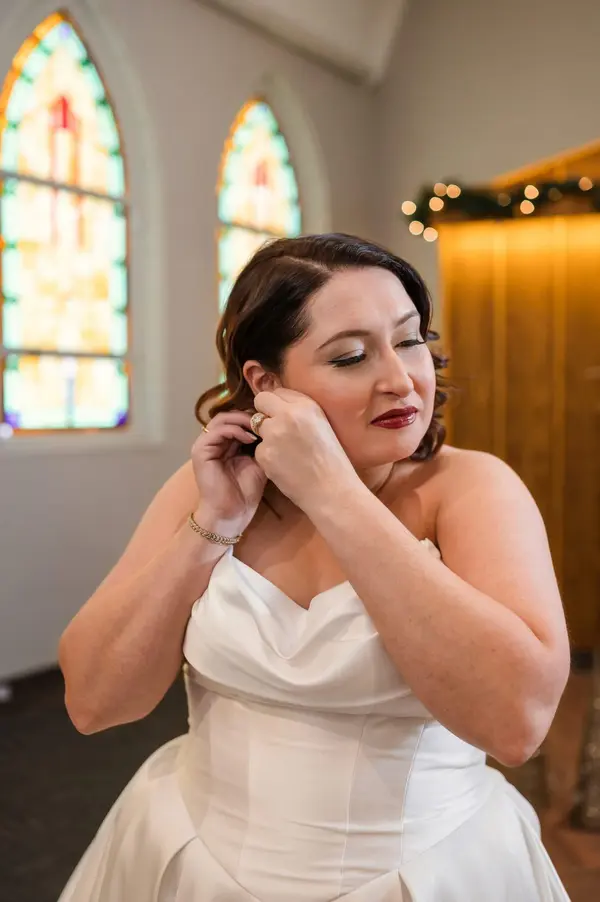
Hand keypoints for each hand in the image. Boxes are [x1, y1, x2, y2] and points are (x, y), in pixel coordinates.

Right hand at [191, 411, 266, 534]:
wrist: (232, 513)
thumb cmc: (245, 491)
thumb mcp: (259, 462)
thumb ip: (262, 443)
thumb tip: (273, 425)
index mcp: (225, 442)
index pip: (236, 419)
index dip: (254, 416)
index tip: (272, 420)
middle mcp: (213, 441)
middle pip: (229, 415)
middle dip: (249, 416)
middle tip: (266, 420)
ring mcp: (205, 444)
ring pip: (222, 419)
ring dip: (243, 420)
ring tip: (259, 427)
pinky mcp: (200, 450)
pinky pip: (217, 431)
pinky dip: (235, 430)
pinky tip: (250, 438)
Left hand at [253, 389, 356, 509]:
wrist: (332, 491)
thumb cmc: (331, 460)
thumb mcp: (321, 424)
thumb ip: (299, 411)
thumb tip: (277, 405)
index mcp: (306, 405)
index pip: (278, 392)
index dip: (278, 405)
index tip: (285, 418)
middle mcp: (288, 414)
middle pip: (260, 401)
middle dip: (264, 413)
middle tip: (276, 431)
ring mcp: (274, 434)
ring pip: (257, 426)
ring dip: (267, 437)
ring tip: (286, 453)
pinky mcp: (265, 453)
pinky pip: (259, 449)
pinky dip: (268, 457)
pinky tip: (284, 467)